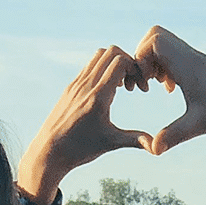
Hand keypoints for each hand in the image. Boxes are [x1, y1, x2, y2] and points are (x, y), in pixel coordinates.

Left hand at [19, 46, 150, 199]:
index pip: (120, 61)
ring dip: (114, 64)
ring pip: (98, 56)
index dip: (136, 69)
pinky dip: (102, 70)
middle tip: (133, 84)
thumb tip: (157, 147)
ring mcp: (76, 84)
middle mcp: (86, 85)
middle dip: (128, 62)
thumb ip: (135, 140)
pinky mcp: (70, 87)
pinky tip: (107, 90)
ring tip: (121, 86)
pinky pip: (89, 66)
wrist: (48, 152)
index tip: (140, 88)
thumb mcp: (110, 143)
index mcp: (98, 97)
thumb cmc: (80, 150)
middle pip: (111, 52)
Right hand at [133, 27, 205, 155]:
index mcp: (187, 64)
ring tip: (158, 86)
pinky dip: (166, 66)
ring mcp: (194, 59)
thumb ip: (173, 135)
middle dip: (142, 56)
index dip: (141, 60)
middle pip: (155, 35)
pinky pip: (174, 54)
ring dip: (154, 62)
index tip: (147, 85)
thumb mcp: (199, 124)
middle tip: (147, 81)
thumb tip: (152, 150)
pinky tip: (172, 88)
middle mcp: (189, 56)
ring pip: (164, 43)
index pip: (153, 41)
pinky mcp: (199, 66)